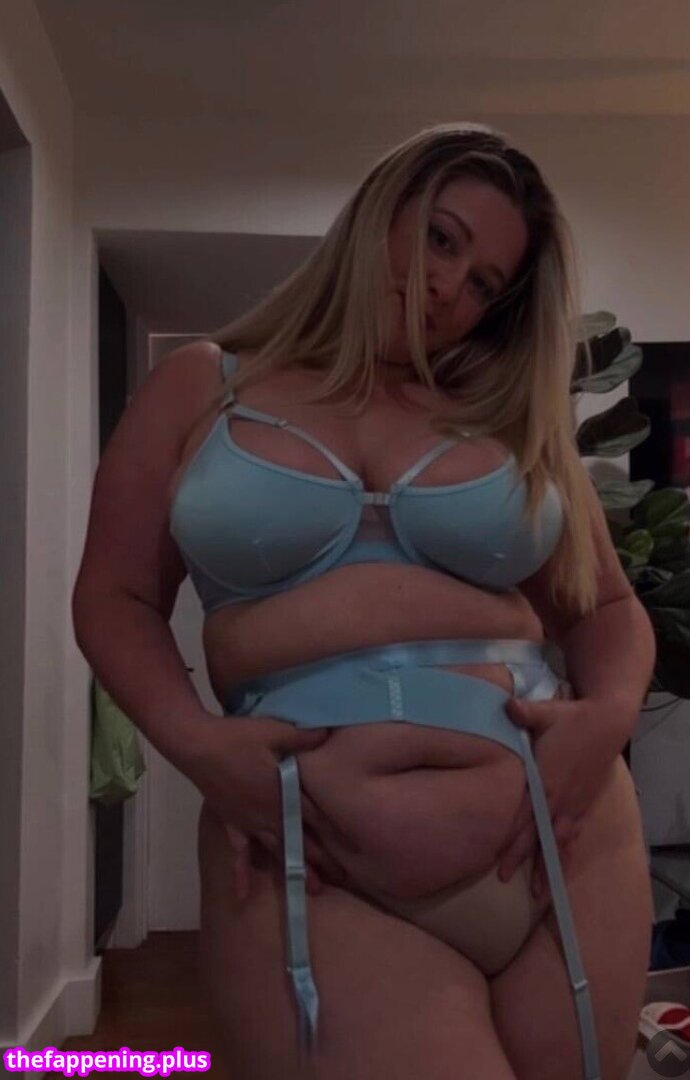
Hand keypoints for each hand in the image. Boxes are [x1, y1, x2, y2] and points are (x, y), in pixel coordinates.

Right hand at [185, 713, 352, 898]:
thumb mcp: (276, 730)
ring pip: (278, 850)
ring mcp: (249, 821)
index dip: (337, 830)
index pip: (316, 816)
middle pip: (301, 839)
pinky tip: (242, 895)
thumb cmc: (237, 737)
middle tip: (344, 878)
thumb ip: (304, 737)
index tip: (356, 847)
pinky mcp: (231, 822)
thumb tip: (330, 733)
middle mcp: (268, 813)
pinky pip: (238, 853)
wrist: (196, 745)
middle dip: (322, 858)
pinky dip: (242, 873)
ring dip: (296, 869)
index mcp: (282, 792)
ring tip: (313, 890)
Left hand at [496, 694, 626, 897]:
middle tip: (501, 878)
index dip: (509, 837)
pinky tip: (559, 868)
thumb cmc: (572, 716)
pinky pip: (572, 835)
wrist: (608, 722)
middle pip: (536, 834)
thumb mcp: (545, 711)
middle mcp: (559, 798)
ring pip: (557, 842)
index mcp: (545, 780)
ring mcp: (574, 803)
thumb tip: (506, 706)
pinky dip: (564, 853)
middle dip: (519, 858)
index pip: (523, 815)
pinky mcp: (584, 804)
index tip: (495, 856)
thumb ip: (523, 712)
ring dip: (546, 865)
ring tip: (538, 893)